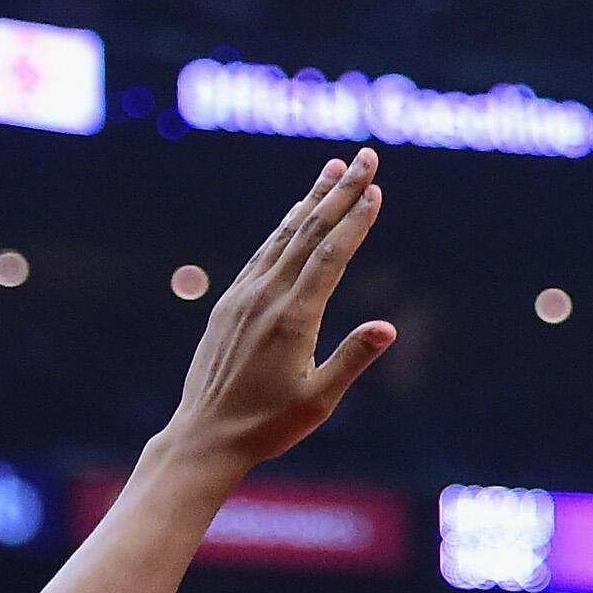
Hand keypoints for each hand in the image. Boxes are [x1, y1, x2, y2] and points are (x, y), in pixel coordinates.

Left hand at [165, 151, 396, 468]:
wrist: (204, 436)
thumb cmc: (267, 426)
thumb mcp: (318, 401)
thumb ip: (352, 360)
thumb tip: (388, 327)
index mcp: (293, 319)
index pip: (331, 255)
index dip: (355, 219)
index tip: (375, 187)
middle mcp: (266, 297)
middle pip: (309, 231)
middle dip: (340, 191)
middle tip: (366, 157)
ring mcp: (244, 296)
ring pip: (283, 235)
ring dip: (311, 199)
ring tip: (334, 169)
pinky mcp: (229, 303)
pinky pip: (262, 253)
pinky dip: (284, 226)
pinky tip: (295, 212)